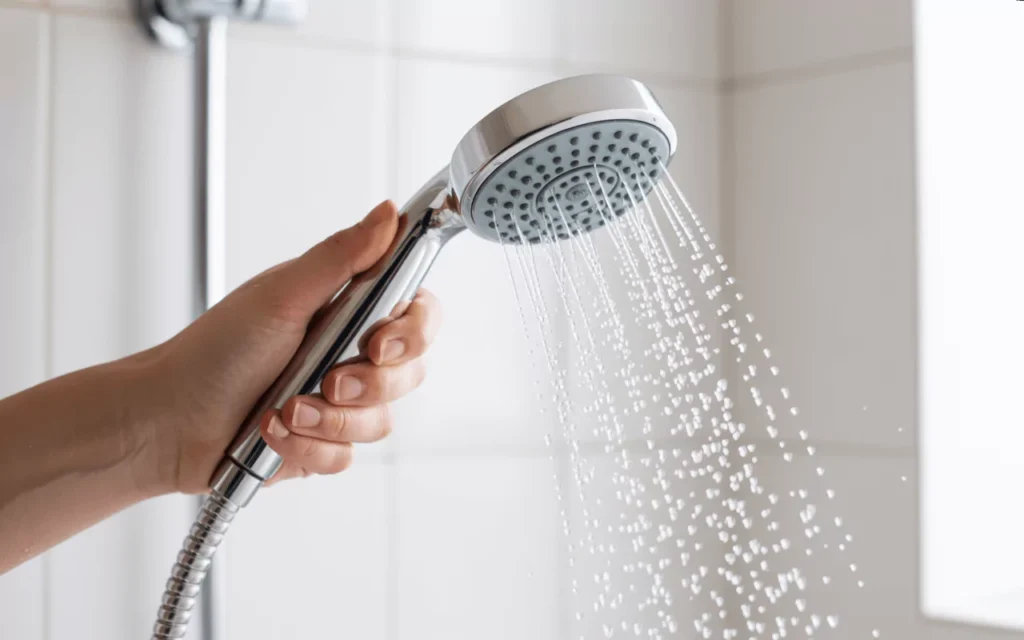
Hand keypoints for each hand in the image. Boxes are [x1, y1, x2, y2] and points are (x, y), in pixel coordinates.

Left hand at [136, 201, 440, 493]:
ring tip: (285, 410)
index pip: (416, 313)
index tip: (379, 343)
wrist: (170, 421)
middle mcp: (348, 354)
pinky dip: (308, 447)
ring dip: (330, 420)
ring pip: (380, 421)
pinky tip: (274, 433)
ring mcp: (338, 403)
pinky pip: (346, 456)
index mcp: (346, 309)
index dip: (413, 332)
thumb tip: (388, 214)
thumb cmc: (215, 351)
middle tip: (329, 381)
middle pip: (409, 372)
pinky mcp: (322, 444)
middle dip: (369, 384)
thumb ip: (343, 256)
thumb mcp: (283, 295)